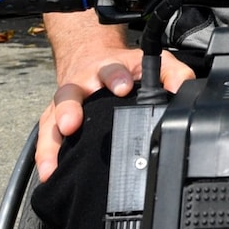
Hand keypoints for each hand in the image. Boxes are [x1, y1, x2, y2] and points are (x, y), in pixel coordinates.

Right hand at [36, 46, 195, 181]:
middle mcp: (81, 84)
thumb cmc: (123, 66)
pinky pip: (45, 136)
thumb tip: (184, 88)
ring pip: (51, 117)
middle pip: (70, 93)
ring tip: (52, 162)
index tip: (124, 87)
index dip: (117, 78)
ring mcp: (65, 102)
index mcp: (108, 69)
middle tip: (72, 123)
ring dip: (51, 139)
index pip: (111, 71)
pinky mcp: (52, 118)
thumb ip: (171, 72)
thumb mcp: (149, 62)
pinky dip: (45, 155)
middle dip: (70, 108)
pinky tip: (48, 173)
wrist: (90, 55)